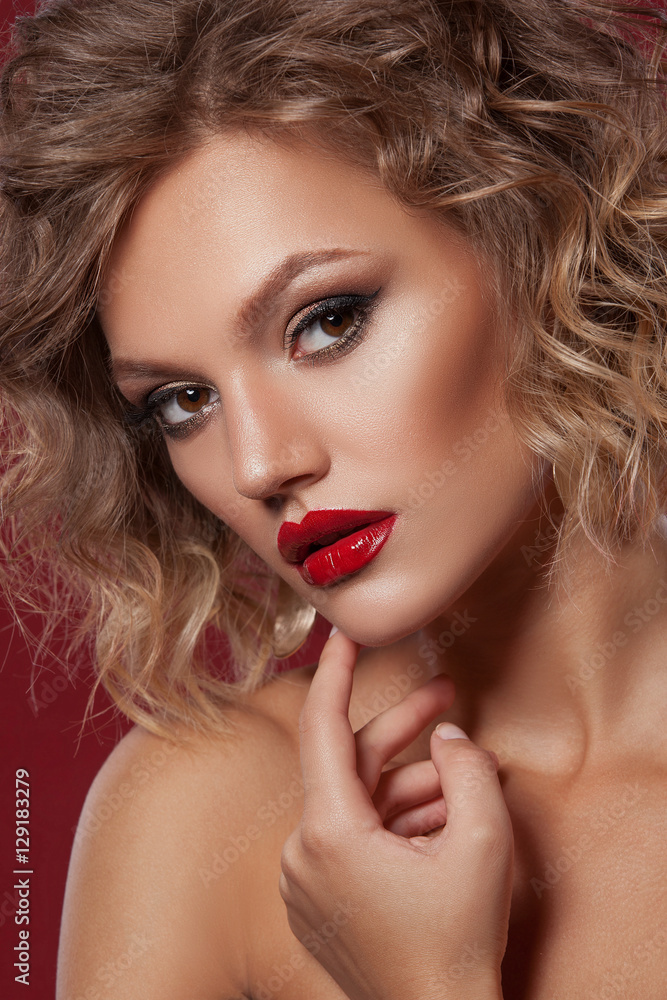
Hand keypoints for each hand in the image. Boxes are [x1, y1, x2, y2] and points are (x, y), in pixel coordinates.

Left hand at [279, 630, 512, 999]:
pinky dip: (393, 823)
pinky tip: (438, 828)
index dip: (334, 672)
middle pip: (353, 766)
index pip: (321, 728)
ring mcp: (305, 879)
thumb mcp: (483, 846)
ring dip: (411, 788)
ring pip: (358, 804)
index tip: (343, 635)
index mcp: (328, 833)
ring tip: (464, 793)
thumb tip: (447, 737)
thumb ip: (469, 771)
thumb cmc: (455, 947)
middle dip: (405, 730)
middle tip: (447, 697)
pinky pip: (352, 838)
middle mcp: (302, 852)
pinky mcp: (317, 899)